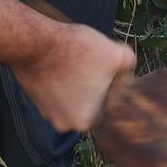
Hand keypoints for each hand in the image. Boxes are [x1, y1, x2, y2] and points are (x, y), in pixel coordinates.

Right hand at [12, 22, 134, 131]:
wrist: (35, 41)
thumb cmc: (77, 51)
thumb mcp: (118, 55)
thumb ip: (131, 68)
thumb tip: (130, 72)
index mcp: (86, 123)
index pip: (111, 110)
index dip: (116, 89)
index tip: (114, 72)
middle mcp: (65, 125)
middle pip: (93, 105)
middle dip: (99, 87)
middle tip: (100, 66)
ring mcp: (47, 113)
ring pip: (75, 98)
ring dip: (81, 84)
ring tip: (81, 63)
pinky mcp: (37, 99)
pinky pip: (59, 93)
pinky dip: (64, 81)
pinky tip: (67, 64)